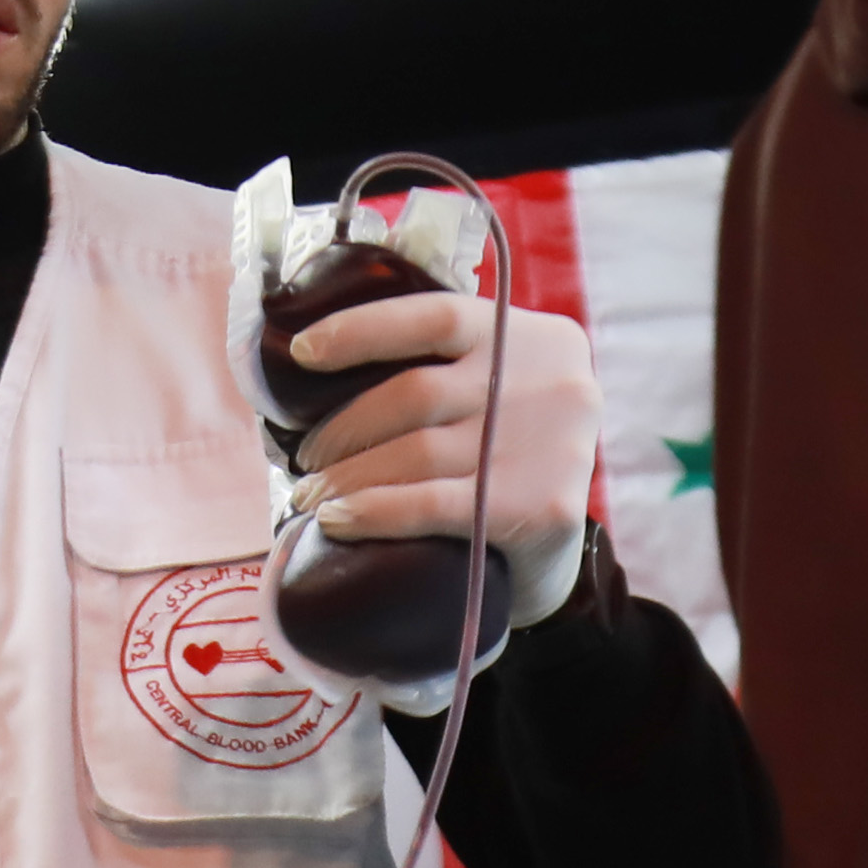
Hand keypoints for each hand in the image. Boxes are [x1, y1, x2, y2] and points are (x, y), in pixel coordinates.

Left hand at [280, 288, 601, 626]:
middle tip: (306, 460)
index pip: (435, 316)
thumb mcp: (498, 391)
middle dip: (345, 428)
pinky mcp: (541, 509)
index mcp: (528, 337)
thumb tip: (324, 361)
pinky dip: (374, 511)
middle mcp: (549, 382)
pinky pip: (432, 505)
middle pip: (416, 394)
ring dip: (347, 478)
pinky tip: (338, 520)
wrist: (565, 551)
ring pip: (417, 453)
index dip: (361, 329)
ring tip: (311, 497)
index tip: (302, 352)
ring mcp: (549, 446)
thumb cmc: (509, 460)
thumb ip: (446, 368)